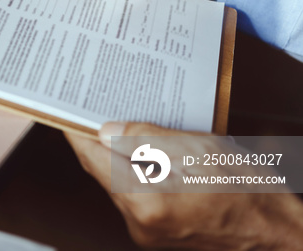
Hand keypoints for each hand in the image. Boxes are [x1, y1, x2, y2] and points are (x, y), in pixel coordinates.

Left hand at [65, 122, 302, 249]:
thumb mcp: (198, 149)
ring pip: (120, 184)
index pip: (94, 160)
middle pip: (104, 172)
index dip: (77, 134)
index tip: (65, 113)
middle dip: (99, 141)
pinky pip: (137, 196)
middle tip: (95, 111)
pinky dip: (136, 173)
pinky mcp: (160, 233)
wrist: (281, 234)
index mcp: (146, 201)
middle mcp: (140, 223)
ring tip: (126, 127)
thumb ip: (146, 138)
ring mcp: (149, 232)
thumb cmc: (251, 192)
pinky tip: (147, 154)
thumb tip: (107, 131)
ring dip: (120, 157)